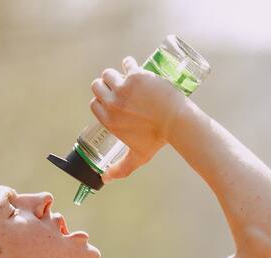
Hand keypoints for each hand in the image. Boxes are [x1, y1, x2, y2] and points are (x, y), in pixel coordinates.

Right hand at [89, 56, 189, 181]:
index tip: (110, 100)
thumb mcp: (137, 156)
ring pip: (109, 74)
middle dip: (104, 85)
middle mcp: (112, 104)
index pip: (94, 105)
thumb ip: (121, 169)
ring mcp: (123, 89)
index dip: (101, 100)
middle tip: (117, 87)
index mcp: (109, 121)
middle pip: (97, 87)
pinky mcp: (135, 76)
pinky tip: (133, 66)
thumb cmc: (157, 140)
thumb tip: (105, 179)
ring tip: (125, 76)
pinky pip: (126, 63)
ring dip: (115, 74)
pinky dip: (129, 63)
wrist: (176, 122)